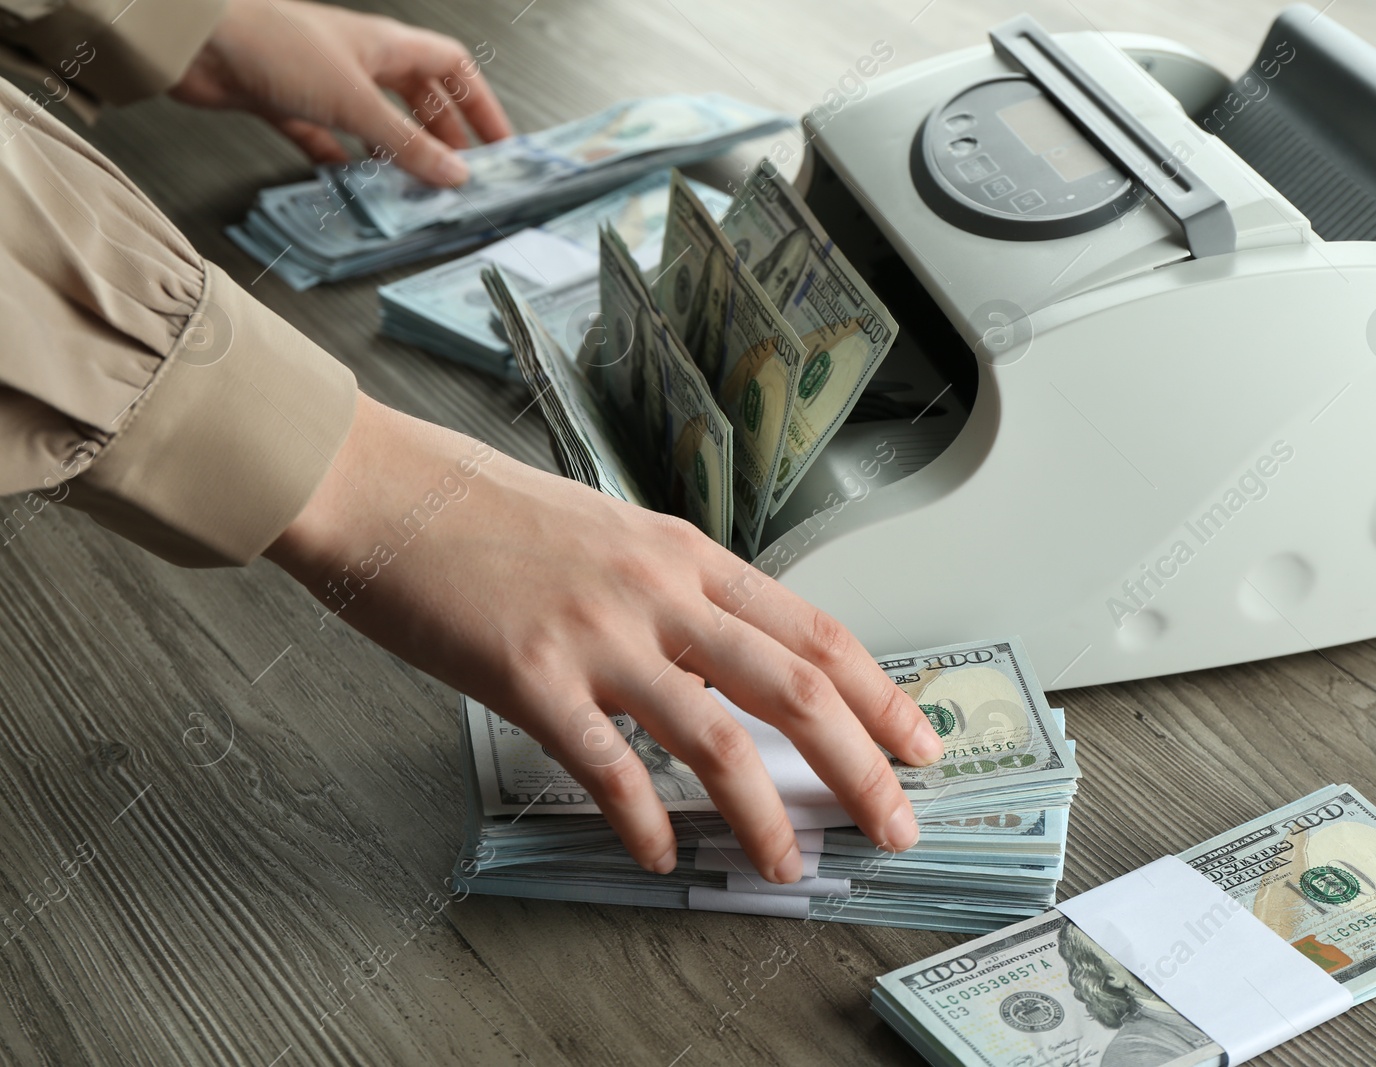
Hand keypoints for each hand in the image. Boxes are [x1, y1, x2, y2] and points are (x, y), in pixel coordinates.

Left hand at [171, 0, 510, 185]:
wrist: (194, 38)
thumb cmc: (272, 43)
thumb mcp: (356, 101)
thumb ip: (406, 142)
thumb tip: (454, 173)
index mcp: (385, 45)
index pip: (452, 69)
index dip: (480, 104)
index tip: (500, 142)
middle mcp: (358, 60)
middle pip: (417, 97)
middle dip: (443, 135)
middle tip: (459, 173)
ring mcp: (322, 81)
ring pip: (375, 119)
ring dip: (395, 151)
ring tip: (412, 185)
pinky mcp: (286, 101)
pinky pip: (324, 135)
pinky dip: (341, 159)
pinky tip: (348, 180)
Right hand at [265, 395, 945, 881]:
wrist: (390, 488)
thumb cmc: (497, 512)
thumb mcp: (616, 536)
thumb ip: (681, 595)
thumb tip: (736, 660)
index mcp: (689, 556)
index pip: (817, 631)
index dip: (881, 694)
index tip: (918, 742)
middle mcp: (661, 591)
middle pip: (796, 687)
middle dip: (860, 766)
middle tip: (895, 824)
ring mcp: (599, 634)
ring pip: (716, 737)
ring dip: (763, 815)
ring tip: (786, 865)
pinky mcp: (531, 675)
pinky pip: (606, 765)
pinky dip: (642, 820)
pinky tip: (659, 853)